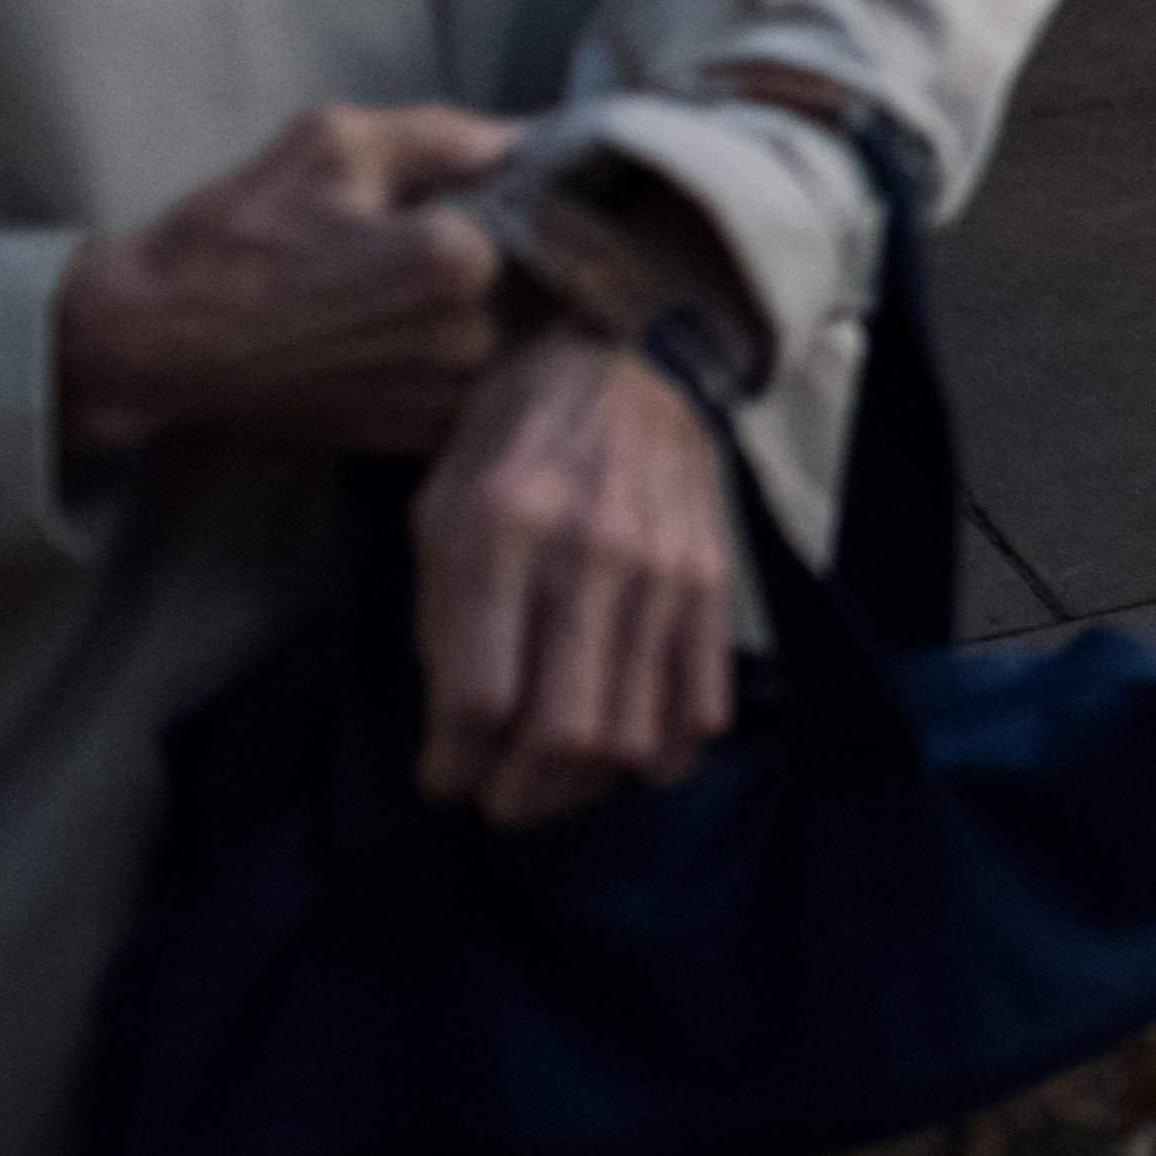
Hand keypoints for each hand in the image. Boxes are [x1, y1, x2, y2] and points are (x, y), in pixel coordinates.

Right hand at [56, 102, 521, 461]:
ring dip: (508, 309)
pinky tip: (423, 332)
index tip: (522, 185)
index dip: (542, 195)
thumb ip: (447, 133)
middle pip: (547, 280)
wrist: (155, 342)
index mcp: (456, 262)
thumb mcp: (335, 143)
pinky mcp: (417, 437)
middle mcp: (466, 341)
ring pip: (524, 339)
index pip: (553, 214)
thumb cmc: (236, 234)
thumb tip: (530, 135)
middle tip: (473, 233)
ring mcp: (443, 400)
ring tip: (437, 286)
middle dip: (529, 253)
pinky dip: (476, 359)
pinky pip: (487, 389)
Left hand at [414, 329, 738, 828]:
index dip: (451, 765)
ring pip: (633, 733)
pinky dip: (667, 753)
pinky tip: (632, 755)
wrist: (631, 356)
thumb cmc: (513, 436)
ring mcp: (662, 569)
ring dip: (585, 786)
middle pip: (561, 731)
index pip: (477, 697)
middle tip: (499, 799)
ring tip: (555, 781)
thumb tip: (458, 728)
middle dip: (519, 796)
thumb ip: (442, 615)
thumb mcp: (442, 504)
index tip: (442, 778)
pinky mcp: (713, 579)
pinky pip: (702, 703)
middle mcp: (587, 554)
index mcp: (500, 531)